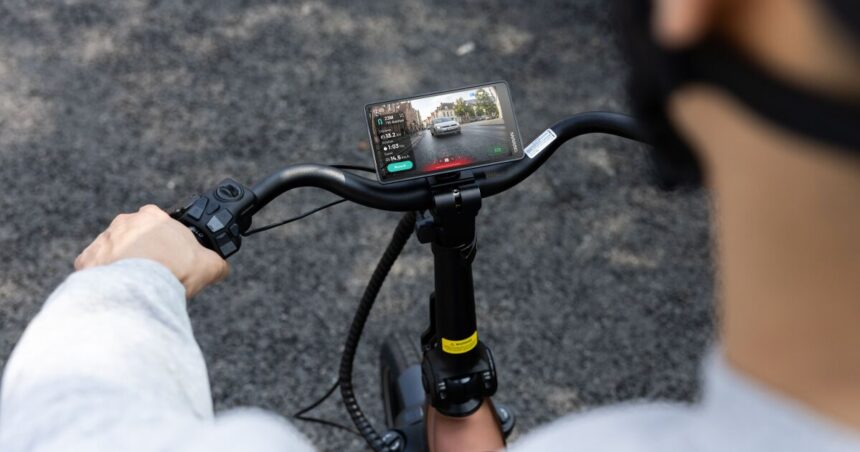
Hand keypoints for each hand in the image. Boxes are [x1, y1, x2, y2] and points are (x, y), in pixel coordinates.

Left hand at [75, 205, 228, 297]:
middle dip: (141, 250)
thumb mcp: (209, 265)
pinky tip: (114, 289)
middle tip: (154, 270)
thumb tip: (222, 267)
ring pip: (112, 249)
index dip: (164, 237)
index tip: (169, 252)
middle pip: (133, 234)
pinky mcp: (88, 260)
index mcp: (153, 217)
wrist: (141, 290)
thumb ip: (217, 262)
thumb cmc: (175, 271)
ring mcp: (104, 240)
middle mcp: (125, 222)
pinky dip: (102, 276)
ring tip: (135, 283)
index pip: (157, 219)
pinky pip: (93, 266)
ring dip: (121, 262)